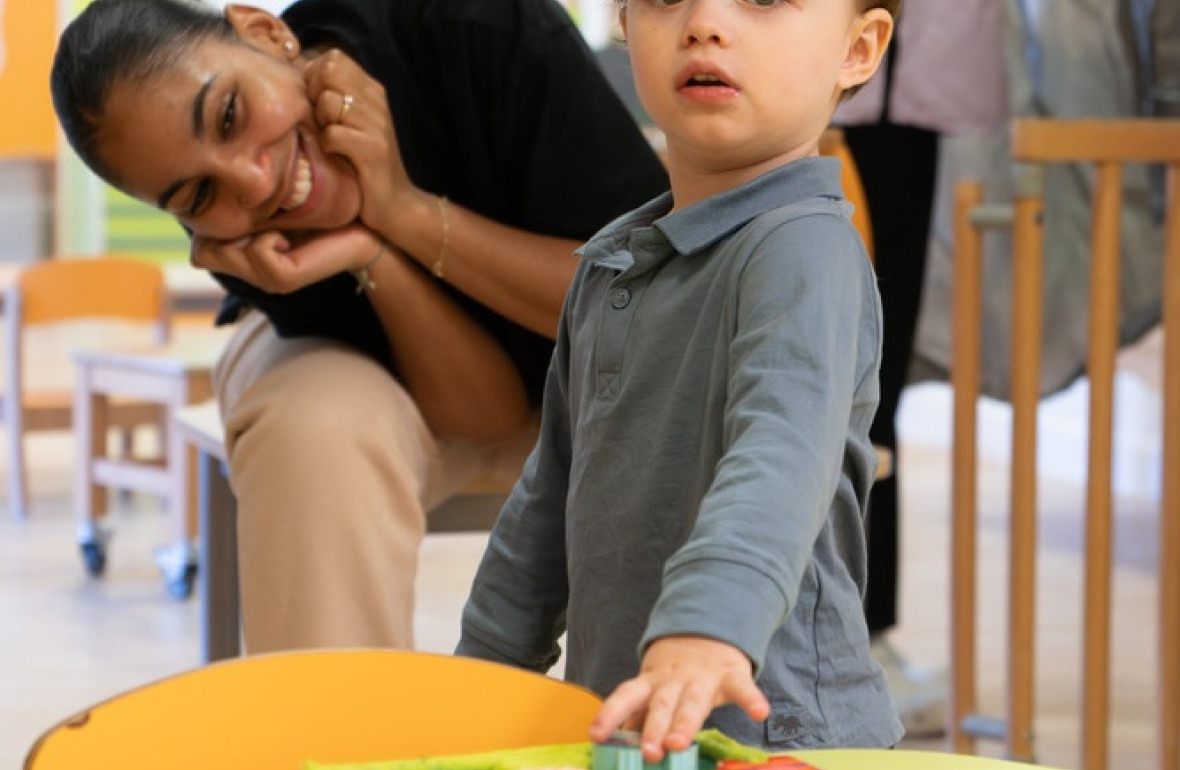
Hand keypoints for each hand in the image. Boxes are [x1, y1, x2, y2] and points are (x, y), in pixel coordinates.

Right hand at [191, 223, 385, 293]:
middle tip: (261, 219)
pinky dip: (268, 238)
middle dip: (222, 230)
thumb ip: (233, 206)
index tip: (240, 208)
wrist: (359, 228)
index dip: (208, 224)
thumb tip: (193, 202)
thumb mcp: (266, 204)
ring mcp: (265, 280)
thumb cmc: (316, 209)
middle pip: (204, 253)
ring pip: (225, 255)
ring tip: (276, 227)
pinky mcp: (283, 280)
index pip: (197, 250)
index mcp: (242, 256)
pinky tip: (288, 236)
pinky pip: (257, 253)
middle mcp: (250, 273)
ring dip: (247, 231)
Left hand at [303, 48, 423, 235]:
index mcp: (373, 91)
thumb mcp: (354, 124)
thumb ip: (335, 96)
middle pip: (330, 71)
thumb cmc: (365, 165)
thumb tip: (300, 74)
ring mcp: (377, 125)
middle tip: (321, 122)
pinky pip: (333, 135)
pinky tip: (337, 157)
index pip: (333, 58)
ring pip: (329, 103)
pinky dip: (328, 147)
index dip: (315, 77)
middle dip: (315, 94)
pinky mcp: (373, 150)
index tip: (316, 104)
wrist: (397, 205)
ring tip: (331, 141)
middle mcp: (378, 102)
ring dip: (321, 123)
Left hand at [588, 636, 769, 761]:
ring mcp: (703, 676)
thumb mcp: (655, 686)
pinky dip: (751, 700)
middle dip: (654, 728)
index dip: (610, 714)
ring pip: (693, 702)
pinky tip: (760, 713)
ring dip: (686, 723)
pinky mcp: (732, 674)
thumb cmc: (677, 671)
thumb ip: (640, 713)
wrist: (710, 627)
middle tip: (649, 752)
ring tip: (679, 744)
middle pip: (662, 704)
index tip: (596, 735)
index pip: (626, 696)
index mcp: (651, 682)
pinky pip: (743, 688)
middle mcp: (674, 680)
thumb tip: (615, 742)